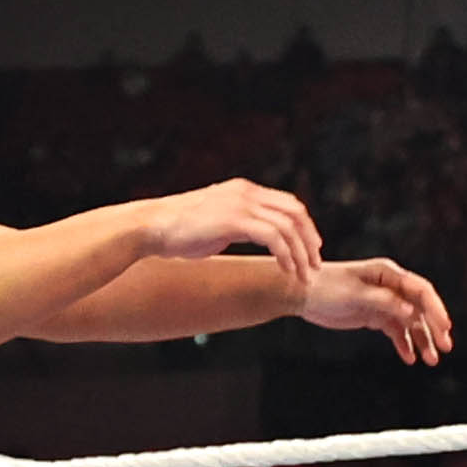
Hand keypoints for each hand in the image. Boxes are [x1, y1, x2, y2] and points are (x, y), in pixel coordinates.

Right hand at [139, 178, 322, 289]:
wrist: (152, 226)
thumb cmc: (178, 230)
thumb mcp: (215, 219)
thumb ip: (238, 222)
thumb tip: (253, 235)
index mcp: (244, 190)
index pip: (288, 203)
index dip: (305, 226)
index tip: (311, 248)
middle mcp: (246, 193)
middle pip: (295, 212)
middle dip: (310, 240)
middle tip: (314, 265)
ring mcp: (240, 204)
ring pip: (287, 227)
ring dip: (300, 254)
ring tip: (303, 276)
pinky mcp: (234, 220)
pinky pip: (273, 237)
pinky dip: (285, 255)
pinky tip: (285, 270)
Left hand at [299, 257, 453, 364]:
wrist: (301, 293)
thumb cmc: (326, 288)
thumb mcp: (354, 295)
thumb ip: (384, 302)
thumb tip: (412, 313)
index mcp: (389, 273)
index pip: (421, 291)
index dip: (436, 309)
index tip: (445, 328)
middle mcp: (391, 286)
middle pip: (421, 308)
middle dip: (435, 327)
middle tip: (446, 347)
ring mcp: (384, 301)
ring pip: (411, 322)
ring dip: (422, 340)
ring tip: (432, 360)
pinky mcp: (375, 315)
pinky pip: (396, 331)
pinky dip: (404, 344)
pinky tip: (410, 359)